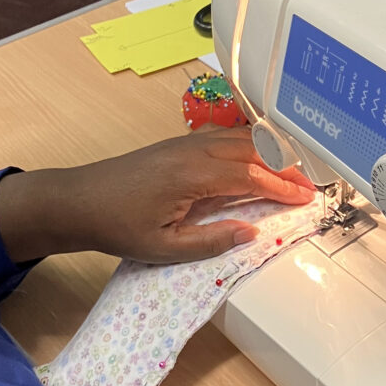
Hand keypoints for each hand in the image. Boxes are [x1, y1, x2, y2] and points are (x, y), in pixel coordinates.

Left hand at [0, 128, 314, 262]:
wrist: (76, 201)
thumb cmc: (116, 225)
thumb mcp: (164, 247)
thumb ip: (211, 242)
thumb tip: (251, 233)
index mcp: (193, 175)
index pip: (252, 177)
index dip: (283, 188)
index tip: (306, 199)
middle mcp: (194, 151)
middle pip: (253, 150)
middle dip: (285, 167)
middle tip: (309, 185)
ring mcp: (186, 143)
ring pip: (240, 139)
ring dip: (270, 153)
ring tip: (292, 172)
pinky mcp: (179, 144)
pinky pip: (225, 138)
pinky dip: (249, 146)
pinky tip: (258, 158)